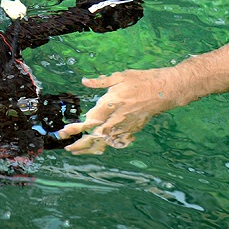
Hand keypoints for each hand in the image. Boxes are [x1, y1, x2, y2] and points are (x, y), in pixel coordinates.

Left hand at [56, 67, 178, 154]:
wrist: (166, 91)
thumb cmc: (143, 80)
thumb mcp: (120, 76)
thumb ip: (100, 82)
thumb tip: (85, 81)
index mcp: (111, 103)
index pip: (88, 120)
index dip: (74, 129)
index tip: (63, 133)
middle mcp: (117, 118)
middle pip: (94, 137)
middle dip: (79, 144)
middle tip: (67, 148)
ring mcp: (125, 126)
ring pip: (105, 142)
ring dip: (90, 148)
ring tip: (78, 152)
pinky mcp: (133, 129)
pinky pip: (116, 141)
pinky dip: (106, 145)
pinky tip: (99, 148)